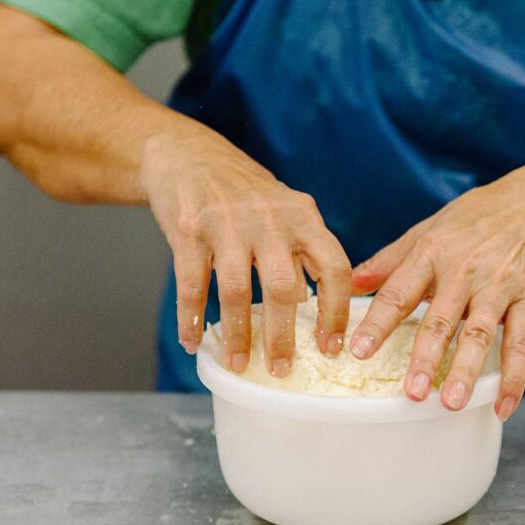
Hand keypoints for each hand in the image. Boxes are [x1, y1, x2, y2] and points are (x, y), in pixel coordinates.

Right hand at [140, 130, 351, 374]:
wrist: (188, 154)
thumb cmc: (245, 193)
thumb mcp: (286, 211)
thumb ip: (303, 253)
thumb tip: (314, 307)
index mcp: (303, 216)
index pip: (334, 268)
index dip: (336, 312)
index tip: (331, 347)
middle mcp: (269, 218)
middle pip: (283, 288)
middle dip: (283, 336)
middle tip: (282, 370)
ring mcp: (226, 223)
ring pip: (236, 291)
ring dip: (237, 335)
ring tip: (238, 364)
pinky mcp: (187, 230)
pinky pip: (191, 284)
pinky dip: (191, 318)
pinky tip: (192, 340)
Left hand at [350, 160, 524, 419]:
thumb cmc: (484, 215)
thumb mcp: (433, 226)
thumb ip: (392, 258)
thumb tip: (352, 282)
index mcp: (433, 252)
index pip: (399, 292)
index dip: (378, 323)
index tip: (357, 350)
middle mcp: (465, 270)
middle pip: (440, 320)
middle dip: (425, 358)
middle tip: (411, 393)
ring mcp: (500, 286)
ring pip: (479, 334)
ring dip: (465, 370)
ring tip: (451, 403)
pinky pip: (522, 342)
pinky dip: (514, 377)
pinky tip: (503, 406)